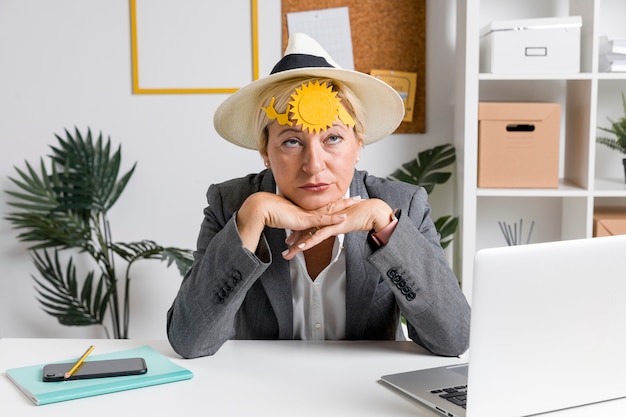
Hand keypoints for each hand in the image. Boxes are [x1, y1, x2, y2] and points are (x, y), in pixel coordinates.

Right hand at [236, 192, 359, 252]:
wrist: (261, 209)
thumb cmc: (269, 213)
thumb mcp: (285, 219)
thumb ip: (291, 222)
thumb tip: (292, 223)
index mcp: (306, 209)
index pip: (325, 206)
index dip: (336, 202)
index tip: (346, 199)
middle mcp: (309, 209)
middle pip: (332, 204)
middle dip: (346, 201)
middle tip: (359, 198)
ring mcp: (308, 213)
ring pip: (331, 209)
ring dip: (346, 205)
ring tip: (359, 202)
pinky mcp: (305, 220)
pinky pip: (323, 220)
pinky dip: (334, 219)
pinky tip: (345, 217)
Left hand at [281, 197, 393, 259]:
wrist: (373, 210)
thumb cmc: (364, 214)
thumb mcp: (348, 220)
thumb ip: (341, 223)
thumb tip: (338, 227)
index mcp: (328, 215)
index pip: (310, 224)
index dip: (300, 230)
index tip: (292, 237)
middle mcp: (325, 217)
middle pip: (306, 229)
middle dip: (294, 238)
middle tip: (285, 246)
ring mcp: (329, 221)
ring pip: (308, 234)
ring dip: (296, 245)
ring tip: (287, 253)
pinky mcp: (334, 226)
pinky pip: (319, 236)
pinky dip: (308, 242)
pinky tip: (300, 248)